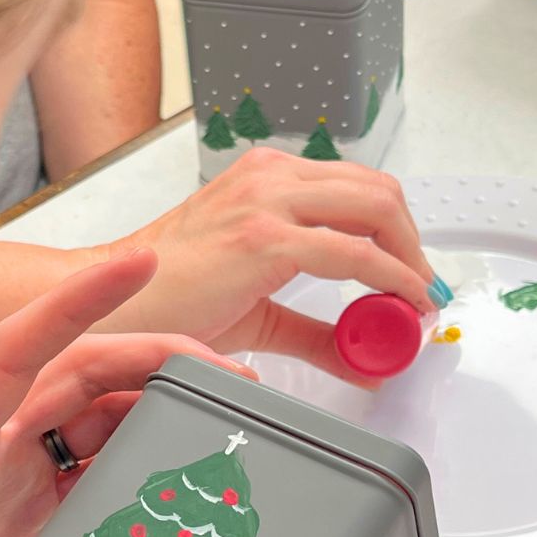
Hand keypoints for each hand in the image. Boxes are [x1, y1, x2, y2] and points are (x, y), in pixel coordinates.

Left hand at [0, 250, 255, 536]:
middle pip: (74, 378)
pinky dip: (131, 464)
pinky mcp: (10, 518)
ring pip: (84, 418)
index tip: (141, 262)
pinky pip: (82, 471)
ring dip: (152, 408)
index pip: (13, 358)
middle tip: (233, 380)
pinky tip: (174, 489)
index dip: (77, 303)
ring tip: (223, 425)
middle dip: (156, 361)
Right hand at [101, 150, 438, 381]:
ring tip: (418, 299)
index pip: (355, 190)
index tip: (413, 274)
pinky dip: (392, 277)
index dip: (396, 231)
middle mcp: (269, 179)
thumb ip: (314, 331)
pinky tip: (401, 303)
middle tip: (424, 289)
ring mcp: (266, 202)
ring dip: (411, 256)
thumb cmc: (165, 300)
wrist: (111, 307)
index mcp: (264, 181)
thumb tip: (363, 358)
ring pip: (376, 208)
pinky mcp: (263, 237)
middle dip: (413, 241)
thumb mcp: (258, 312)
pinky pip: (354, 253)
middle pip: (378, 191)